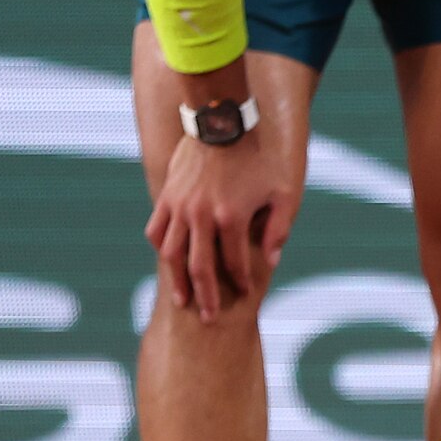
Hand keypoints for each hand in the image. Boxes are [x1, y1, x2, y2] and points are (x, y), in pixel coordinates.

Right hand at [145, 131, 296, 321]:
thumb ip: (280, 226)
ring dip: (177, 280)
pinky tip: (167, 263)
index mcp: (231, 217)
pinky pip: (157, 231)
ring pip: (171, 254)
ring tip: (182, 299)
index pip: (234, 262)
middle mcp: (200, 216)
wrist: (222, 121)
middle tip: (208, 319)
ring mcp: (179, 207)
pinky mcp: (167, 196)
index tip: (248, 293)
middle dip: (206, 296)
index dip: (241, 281)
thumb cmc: (259, 156)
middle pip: (199, 268)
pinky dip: (161, 249)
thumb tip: (272, 258)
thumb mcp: (283, 190)